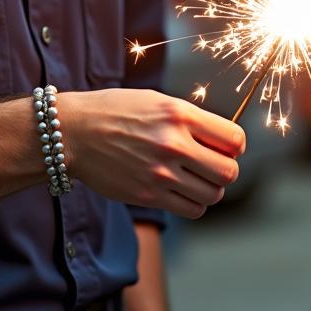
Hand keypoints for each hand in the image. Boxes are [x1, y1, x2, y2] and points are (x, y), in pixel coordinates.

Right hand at [59, 89, 244, 217]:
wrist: (75, 132)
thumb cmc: (116, 111)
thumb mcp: (156, 101)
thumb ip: (188, 118)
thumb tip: (221, 139)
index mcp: (179, 114)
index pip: (234, 139)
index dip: (235, 145)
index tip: (226, 147)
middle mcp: (174, 143)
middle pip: (229, 172)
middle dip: (226, 170)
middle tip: (211, 165)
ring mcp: (161, 173)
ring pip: (213, 194)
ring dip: (210, 189)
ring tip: (194, 178)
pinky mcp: (149, 195)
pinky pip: (192, 209)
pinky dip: (194, 204)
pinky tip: (180, 190)